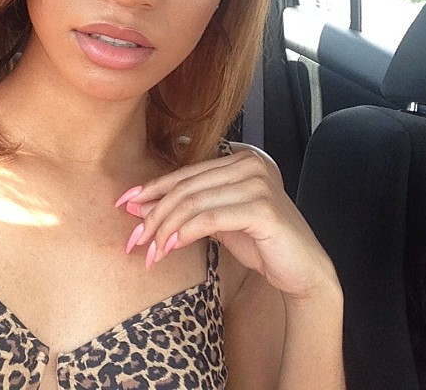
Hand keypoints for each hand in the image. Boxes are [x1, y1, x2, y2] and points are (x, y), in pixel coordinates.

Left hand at [115, 145, 339, 302]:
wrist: (302, 268)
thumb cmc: (259, 241)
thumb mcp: (217, 220)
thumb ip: (185, 208)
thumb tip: (137, 207)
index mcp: (239, 157)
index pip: (186, 172)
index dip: (152, 188)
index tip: (124, 204)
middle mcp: (250, 162)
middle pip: (186, 187)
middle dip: (154, 214)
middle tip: (134, 239)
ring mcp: (258, 182)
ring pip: (194, 202)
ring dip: (165, 228)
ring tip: (150, 251)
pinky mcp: (262, 207)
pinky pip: (210, 217)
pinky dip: (185, 232)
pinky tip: (170, 248)